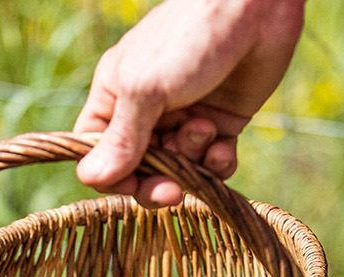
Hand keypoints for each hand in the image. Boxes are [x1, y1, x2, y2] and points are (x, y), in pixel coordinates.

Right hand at [74, 0, 304, 206]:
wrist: (254, 9)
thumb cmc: (188, 38)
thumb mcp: (145, 89)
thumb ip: (121, 139)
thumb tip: (89, 180)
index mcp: (115, 97)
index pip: (98, 153)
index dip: (111, 176)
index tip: (130, 185)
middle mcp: (147, 112)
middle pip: (139, 169)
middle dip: (155, 182)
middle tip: (172, 191)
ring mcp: (185, 118)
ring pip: (178, 168)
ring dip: (191, 160)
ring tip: (205, 129)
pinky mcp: (222, 123)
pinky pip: (211, 163)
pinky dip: (217, 163)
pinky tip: (224, 145)